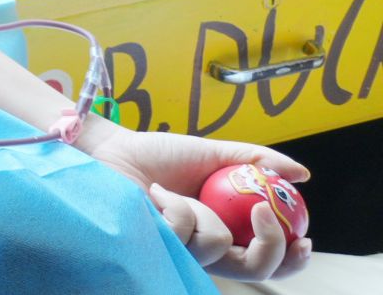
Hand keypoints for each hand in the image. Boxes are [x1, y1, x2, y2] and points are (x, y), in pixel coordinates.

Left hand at [79, 121, 312, 280]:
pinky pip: (183, 233)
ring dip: (198, 210)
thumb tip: (302, 175)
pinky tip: (154, 194)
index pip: (269, 260)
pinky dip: (173, 206)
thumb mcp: (215, 154)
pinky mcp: (158, 251)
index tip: (305, 239)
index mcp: (227, 233)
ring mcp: (181, 254)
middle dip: (270, 248)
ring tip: (171, 189)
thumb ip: (257, 161)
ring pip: (216, 245)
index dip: (293, 259)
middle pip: (254, 270)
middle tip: (261, 215)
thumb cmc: (161, 155)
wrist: (116, 151)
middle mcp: (207, 251)